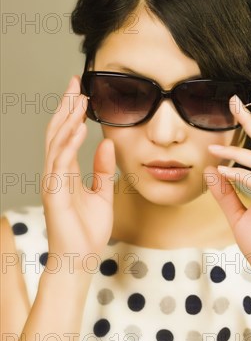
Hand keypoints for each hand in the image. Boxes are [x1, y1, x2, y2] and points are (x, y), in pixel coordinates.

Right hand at [41, 75, 115, 273]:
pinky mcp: (54, 194)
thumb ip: (102, 169)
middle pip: (58, 132)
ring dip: (67, 119)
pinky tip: (77, 127)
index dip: (72, 113)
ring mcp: (52, 182)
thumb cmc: (88, 230)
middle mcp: (56, 173)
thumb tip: (106, 142)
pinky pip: (60, 163)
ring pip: (56, 143)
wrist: (81, 258)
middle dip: (66, 106)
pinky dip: (68, 144)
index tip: (81, 91)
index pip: (67, 135)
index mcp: (66, 172)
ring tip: (77, 98)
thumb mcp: (102, 193)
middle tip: (74, 82)